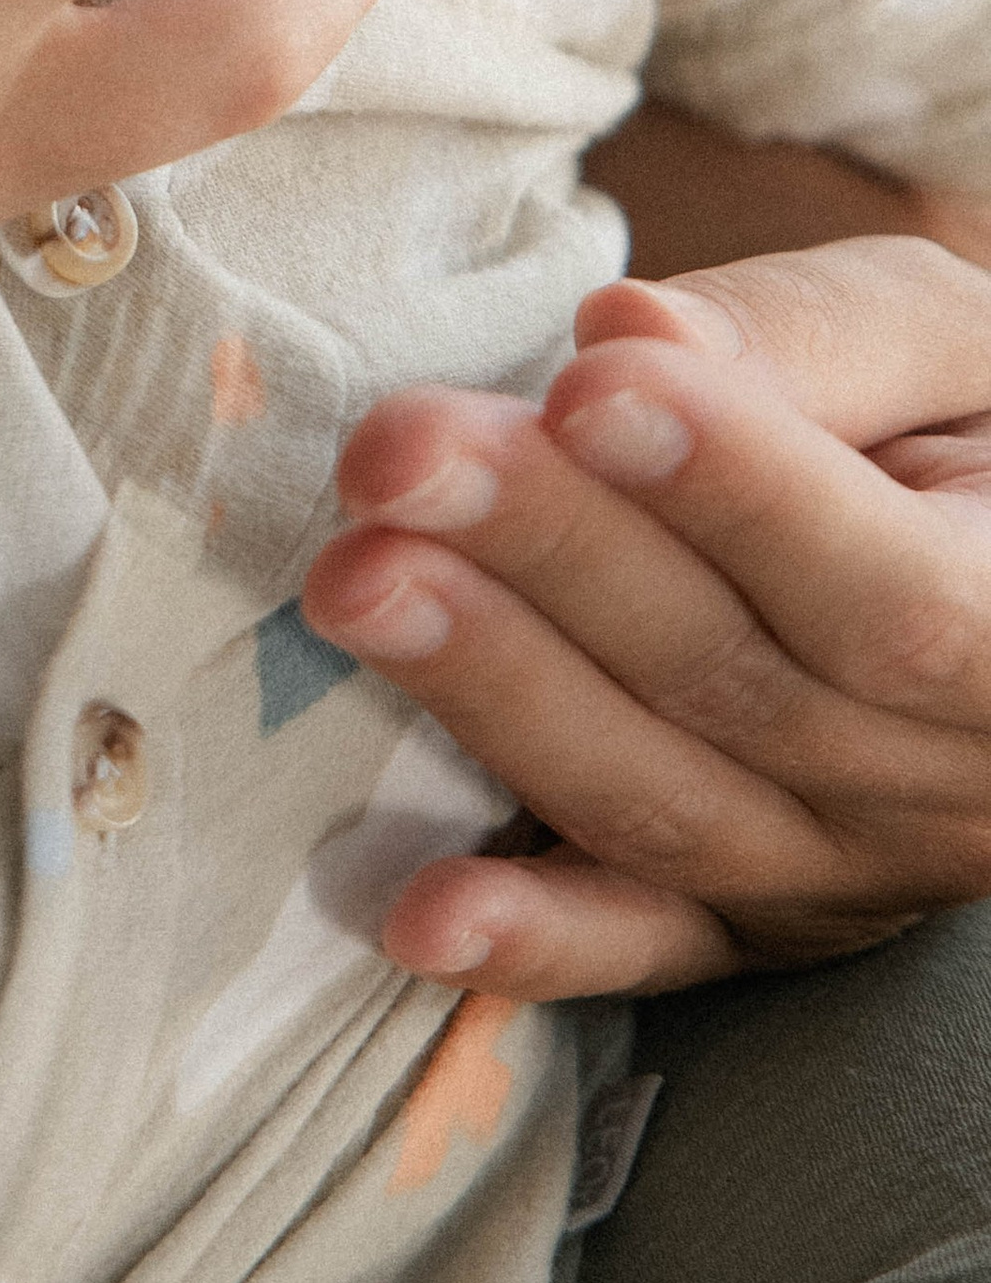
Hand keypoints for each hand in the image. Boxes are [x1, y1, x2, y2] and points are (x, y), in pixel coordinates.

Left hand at [301, 234, 990, 996]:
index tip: (586, 388)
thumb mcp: (951, 342)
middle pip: (742, 686)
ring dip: (496, 696)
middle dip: (552, 557)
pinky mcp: (754, 922)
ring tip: (354, 582)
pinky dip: (534, 943)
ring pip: (664, 803)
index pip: (890, 591)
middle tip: (395, 453)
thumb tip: (631, 334)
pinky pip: (645, 948)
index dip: (736, 494)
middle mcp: (959, 786)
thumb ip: (813, 337)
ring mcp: (851, 870)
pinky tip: (417, 911)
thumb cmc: (970, 415)